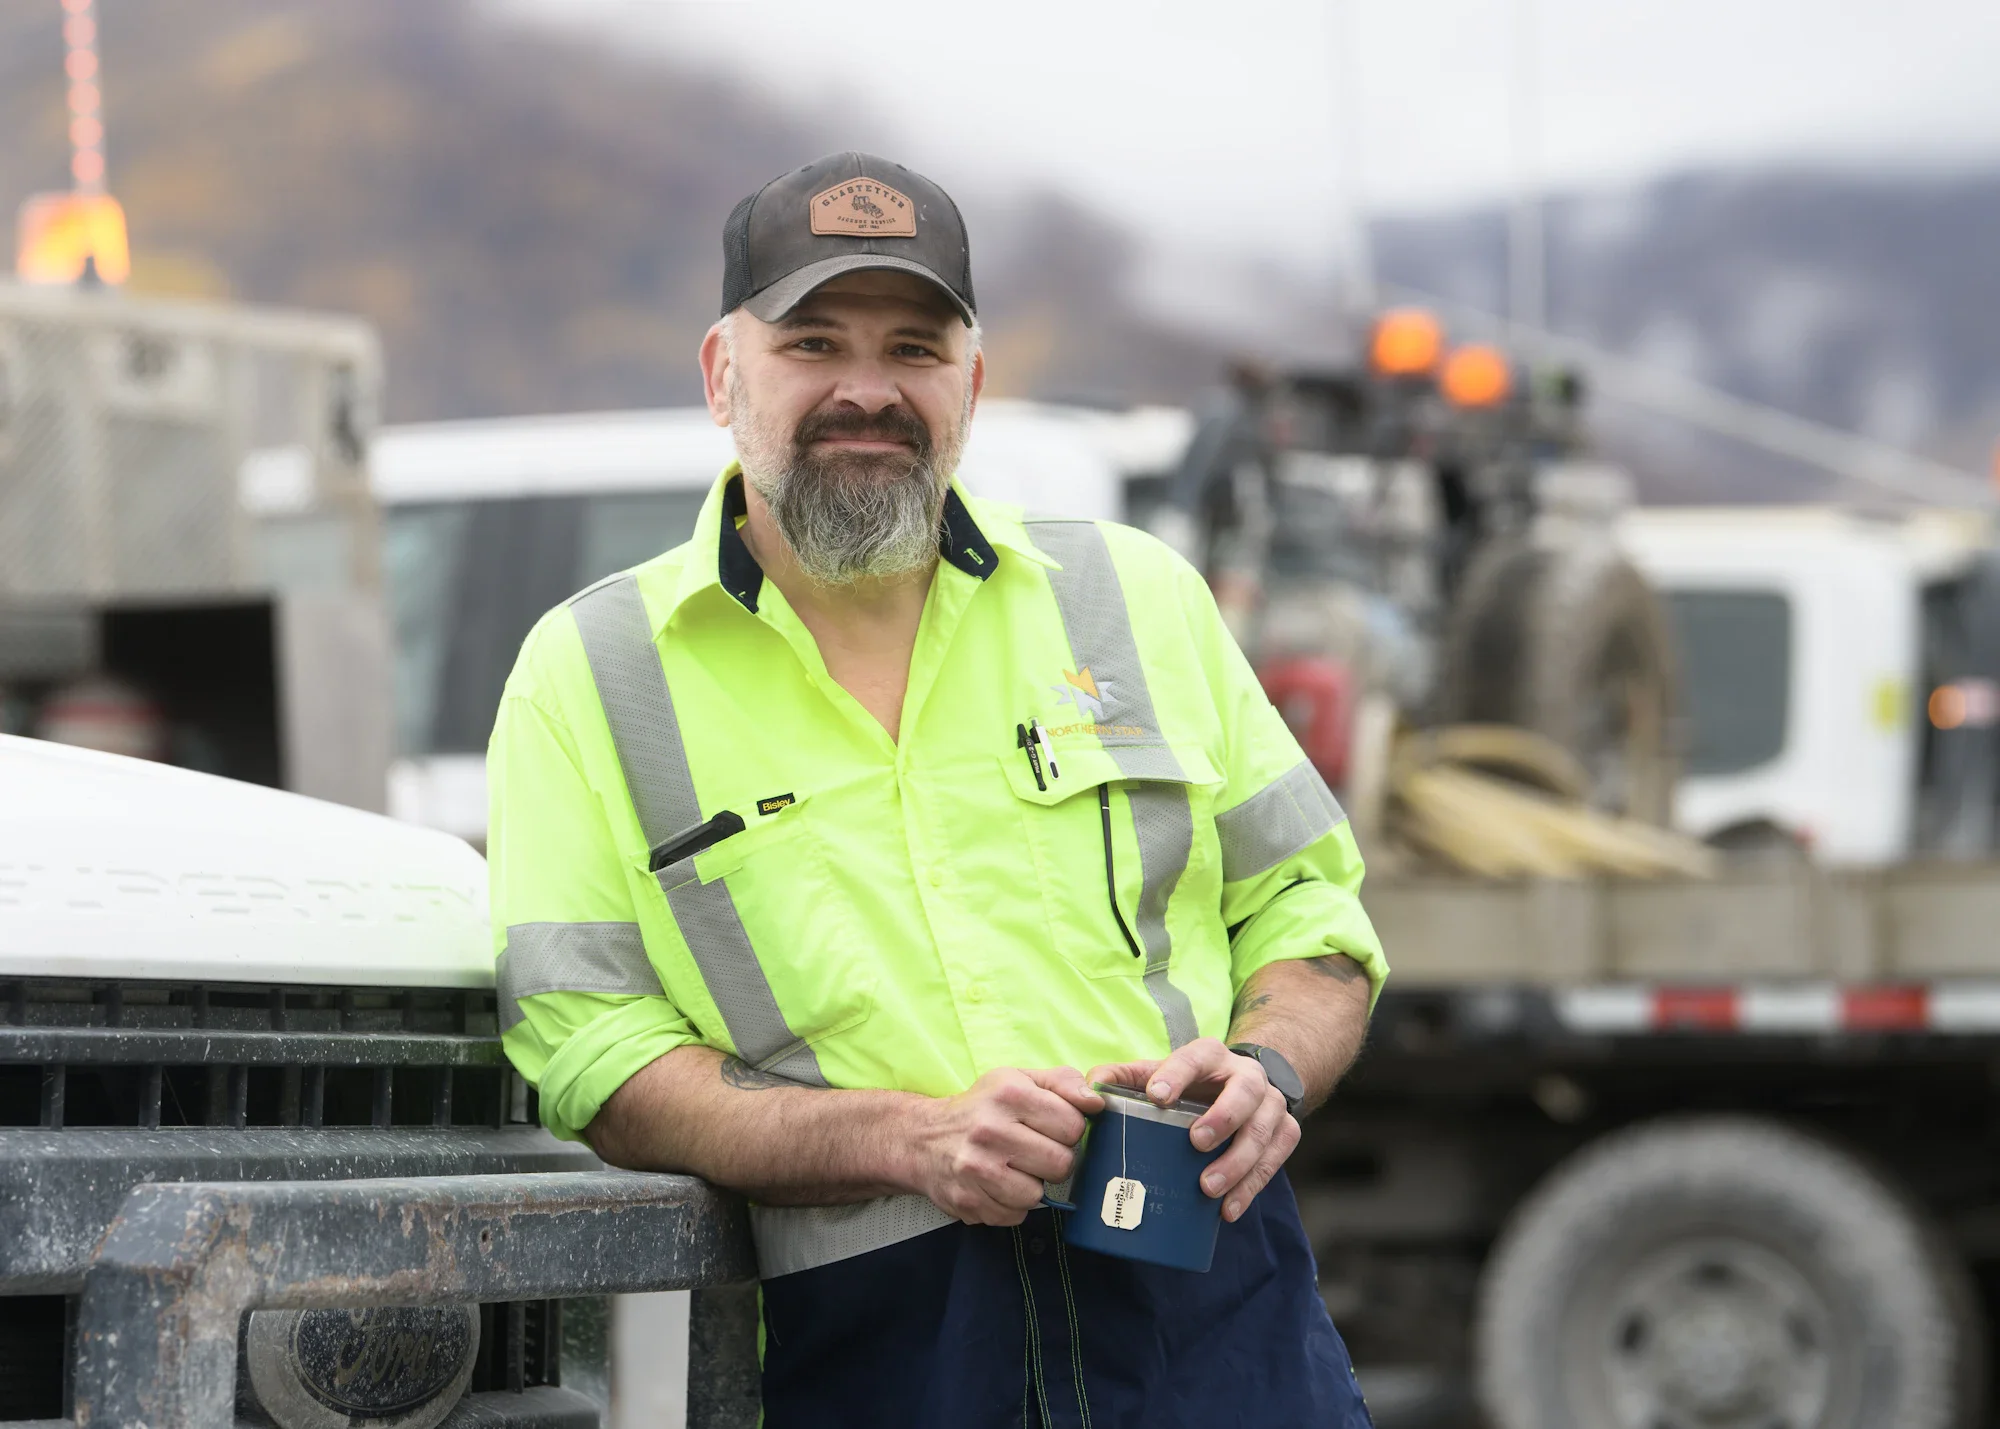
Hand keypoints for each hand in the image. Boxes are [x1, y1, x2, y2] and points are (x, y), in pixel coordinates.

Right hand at [906, 1067, 1103, 1225]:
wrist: (922, 1139)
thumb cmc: (981, 1108)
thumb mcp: (1018, 1080)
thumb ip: (1063, 1083)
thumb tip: (1097, 1103)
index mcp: (1009, 1094)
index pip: (1073, 1125)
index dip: (1069, 1130)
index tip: (1052, 1128)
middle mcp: (990, 1130)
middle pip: (1061, 1164)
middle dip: (1055, 1161)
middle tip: (1036, 1152)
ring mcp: (976, 1169)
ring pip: (1039, 1195)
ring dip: (1033, 1185)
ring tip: (1014, 1168)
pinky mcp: (968, 1201)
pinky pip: (1015, 1215)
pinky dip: (1012, 1205)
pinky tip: (997, 1185)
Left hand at [1089, 1037, 1299, 1223]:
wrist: (1244, 1085)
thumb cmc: (1190, 1085)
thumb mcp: (1158, 1073)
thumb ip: (1121, 1078)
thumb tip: (1089, 1088)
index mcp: (1211, 1056)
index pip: (1196, 1057)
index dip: (1177, 1075)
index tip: (1156, 1097)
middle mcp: (1247, 1075)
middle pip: (1245, 1091)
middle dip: (1223, 1118)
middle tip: (1196, 1143)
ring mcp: (1272, 1104)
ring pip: (1265, 1130)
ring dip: (1238, 1162)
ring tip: (1208, 1189)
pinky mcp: (1286, 1132)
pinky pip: (1275, 1160)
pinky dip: (1253, 1186)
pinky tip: (1228, 1209)